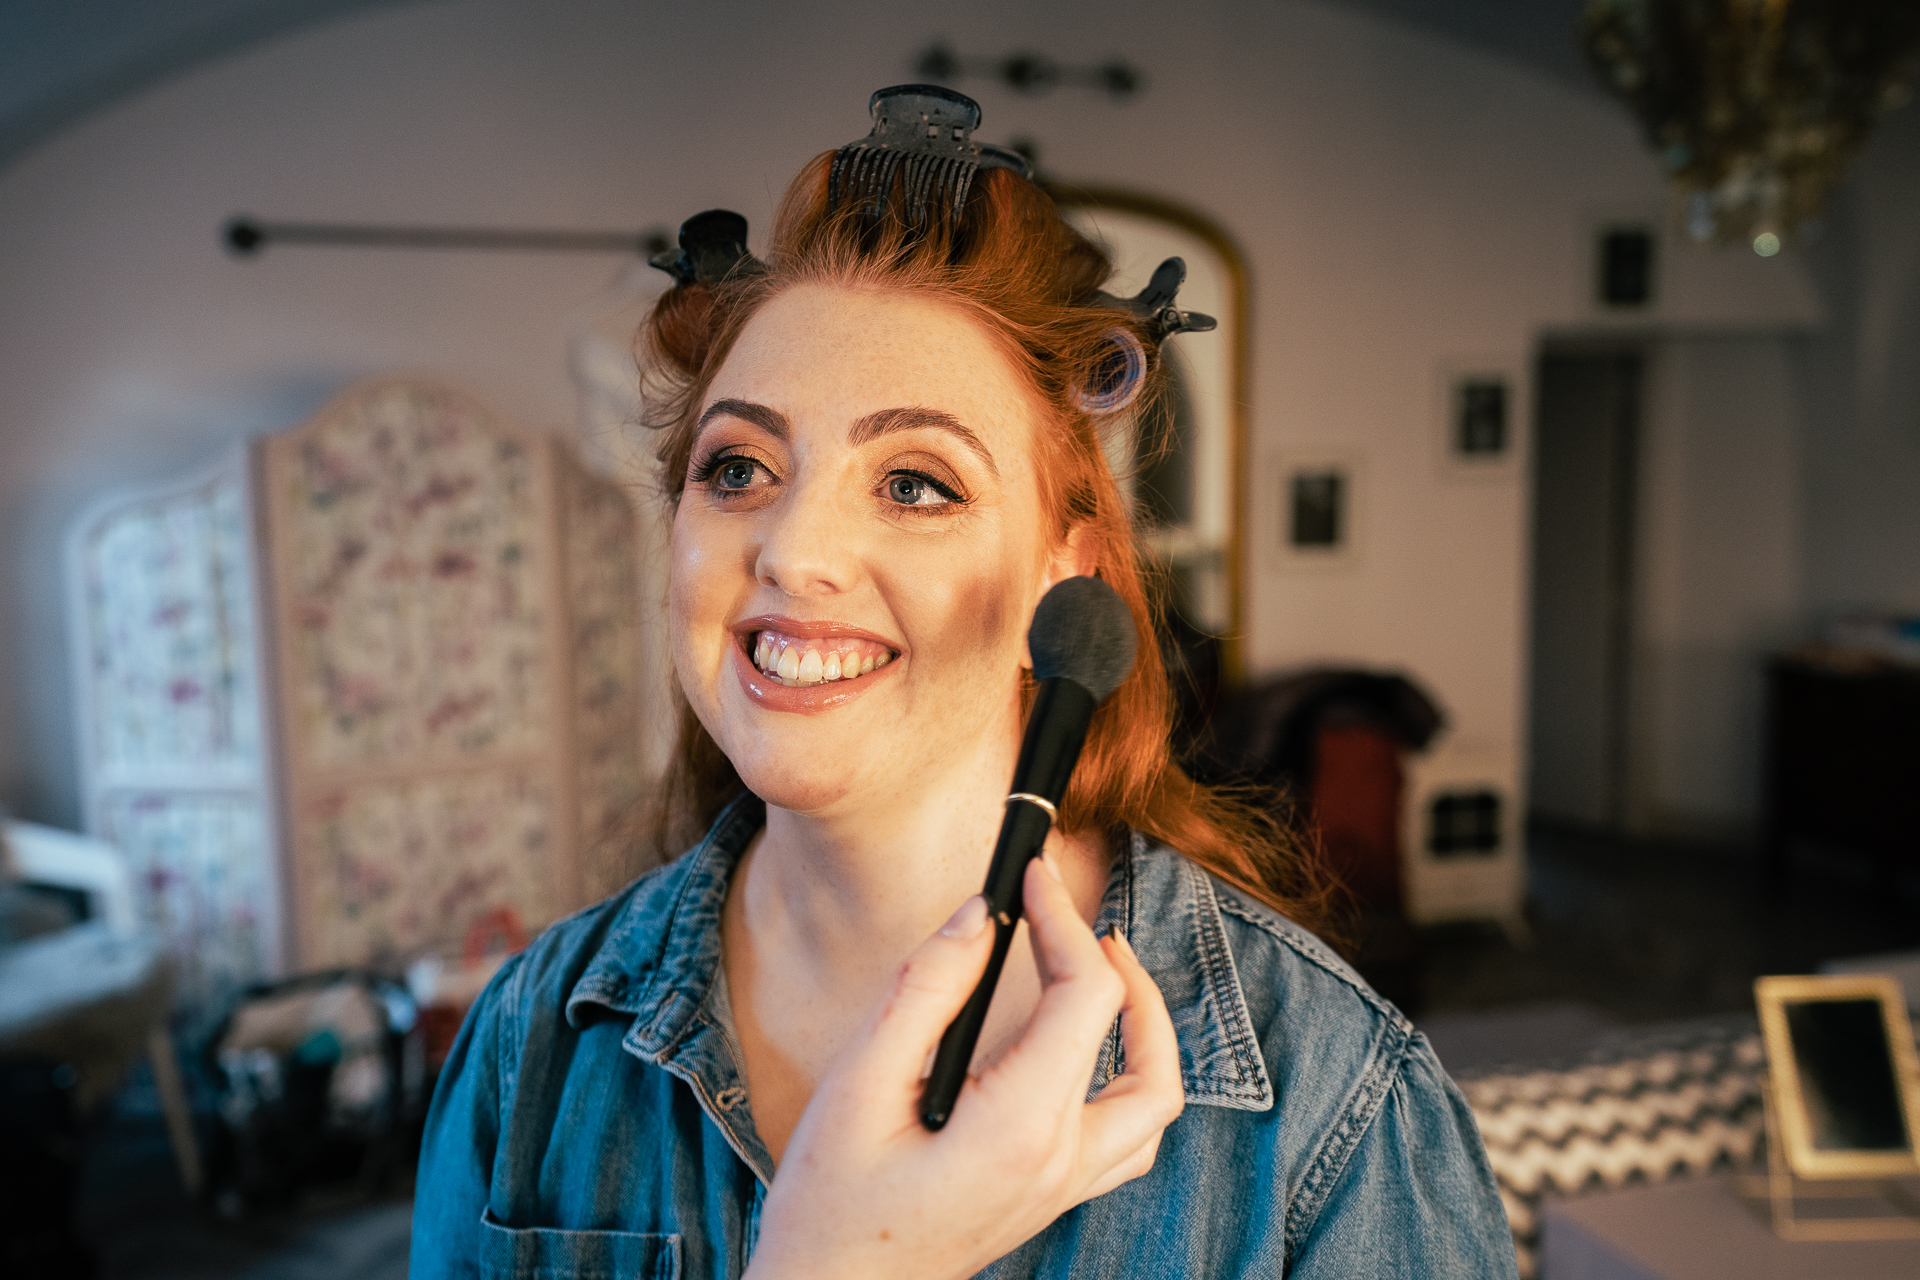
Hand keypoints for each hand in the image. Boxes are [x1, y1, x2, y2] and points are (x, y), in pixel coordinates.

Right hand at [744, 846, 1183, 1279]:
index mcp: (1020, 1126)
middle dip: (1116, 965)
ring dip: (1145, 1030)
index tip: (1029, 876)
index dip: (1064, 921)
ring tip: (1102, 970)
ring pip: (1153, 1105)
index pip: (1086, 996)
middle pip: (1141, 1048)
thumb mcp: (858, 1081)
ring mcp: (1063, 1190)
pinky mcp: (1051, 1201)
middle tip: (1067, 915)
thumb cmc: (829, 1204)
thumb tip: (980, 913)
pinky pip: (1129, 1143)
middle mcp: (1060, 1162)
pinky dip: (1129, 1084)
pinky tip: (1085, 1053)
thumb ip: (926, 989)